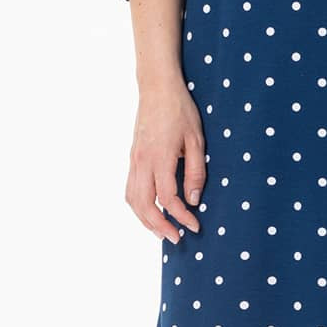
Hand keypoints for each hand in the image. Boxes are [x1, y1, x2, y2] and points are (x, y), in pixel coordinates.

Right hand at [126, 80, 205, 243]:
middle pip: (145, 205)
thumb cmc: (180, 110)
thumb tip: (194, 199)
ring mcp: (134, 160)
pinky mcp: (132, 158)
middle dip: (159, 226)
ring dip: (145, 219)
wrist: (156, 88)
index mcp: (160, 158)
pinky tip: (149, 211)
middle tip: (176, 238)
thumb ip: (196, 171)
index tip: (195, 225)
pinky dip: (138, 205)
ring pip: (132, 199)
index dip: (182, 216)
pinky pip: (130, 188)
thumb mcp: (197, 140)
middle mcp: (142, 162)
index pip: (168, 198)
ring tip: (161, 231)